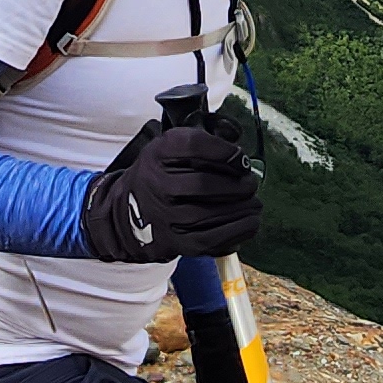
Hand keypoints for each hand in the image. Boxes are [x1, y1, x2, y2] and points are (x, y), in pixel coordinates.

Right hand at [76, 118, 261, 264]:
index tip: (239, 156)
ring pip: (209, 213)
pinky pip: (210, 239)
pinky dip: (237, 230)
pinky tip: (250, 221)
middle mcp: (154, 184)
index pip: (193, 145)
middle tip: (250, 183)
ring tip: (254, 203)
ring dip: (241, 208)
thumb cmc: (161, 175)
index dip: (223, 150)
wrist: (128, 213)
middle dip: (237, 184)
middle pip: (204, 184)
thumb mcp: (169, 147)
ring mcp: (162, 216)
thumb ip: (200, 140)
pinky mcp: (173, 242)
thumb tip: (236, 143)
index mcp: (156, 155)